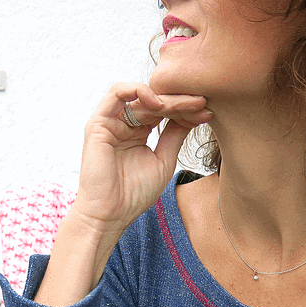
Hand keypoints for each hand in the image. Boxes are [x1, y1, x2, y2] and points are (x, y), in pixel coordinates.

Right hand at [71, 82, 212, 238]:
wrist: (110, 215)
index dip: (185, 109)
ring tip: (184, 105)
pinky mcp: (98, 123)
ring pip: (140, 96)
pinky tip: (158, 103)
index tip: (207, 112)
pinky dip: (138, 91)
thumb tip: (194, 115)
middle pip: (154, 100)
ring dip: (164, 98)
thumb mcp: (163, 160)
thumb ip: (174, 135)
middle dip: (180, 101)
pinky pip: (117, 93)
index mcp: (137, 131)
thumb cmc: (134, 194)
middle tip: (201, 103)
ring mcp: (110, 122)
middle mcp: (123, 124)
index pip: (163, 110)